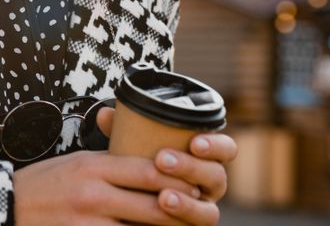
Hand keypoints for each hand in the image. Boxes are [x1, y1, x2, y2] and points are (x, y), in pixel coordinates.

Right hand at [12, 150, 206, 224]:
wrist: (7, 207)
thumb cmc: (46, 182)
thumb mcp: (78, 161)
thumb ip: (113, 164)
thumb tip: (156, 166)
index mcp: (94, 166)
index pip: (150, 171)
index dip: (180, 179)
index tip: (195, 183)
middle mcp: (93, 194)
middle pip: (155, 205)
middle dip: (183, 210)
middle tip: (200, 209)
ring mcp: (88, 223)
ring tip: (180, 224)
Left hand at [95, 107, 237, 225]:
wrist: (129, 198)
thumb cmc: (140, 165)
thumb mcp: (135, 145)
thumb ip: (125, 129)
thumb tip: (104, 115)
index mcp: (203, 158)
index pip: (226, 149)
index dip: (216, 146)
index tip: (194, 142)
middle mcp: (208, 185)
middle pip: (216, 176)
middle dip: (192, 168)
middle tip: (162, 160)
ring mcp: (202, 208)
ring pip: (209, 210)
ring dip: (188, 203)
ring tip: (164, 197)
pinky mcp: (191, 225)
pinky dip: (181, 221)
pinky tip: (163, 214)